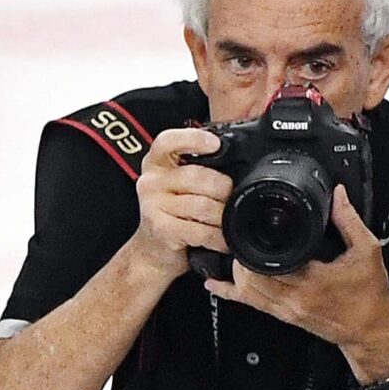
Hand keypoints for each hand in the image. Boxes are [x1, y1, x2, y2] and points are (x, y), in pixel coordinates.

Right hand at [129, 126, 231, 277]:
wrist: (154, 250)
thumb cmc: (174, 213)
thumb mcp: (181, 184)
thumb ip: (199, 167)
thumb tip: (236, 160)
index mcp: (157, 162)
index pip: (168, 141)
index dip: (193, 139)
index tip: (215, 144)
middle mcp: (151, 180)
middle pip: (197, 176)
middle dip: (222, 189)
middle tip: (229, 199)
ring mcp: (153, 205)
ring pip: (202, 205)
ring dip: (222, 217)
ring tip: (228, 222)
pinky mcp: (160, 229)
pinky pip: (199, 231)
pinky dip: (216, 237)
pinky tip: (221, 240)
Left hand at [203, 186, 388, 381]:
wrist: (371, 330)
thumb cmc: (370, 296)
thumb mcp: (367, 251)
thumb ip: (349, 220)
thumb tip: (338, 195)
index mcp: (313, 280)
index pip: (270, 262)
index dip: (253, 244)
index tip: (250, 226)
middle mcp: (294, 298)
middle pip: (250, 276)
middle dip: (240, 255)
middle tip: (237, 234)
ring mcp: (286, 310)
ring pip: (246, 291)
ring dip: (235, 271)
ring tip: (233, 251)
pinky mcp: (284, 316)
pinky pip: (250, 304)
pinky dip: (230, 292)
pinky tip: (216, 285)